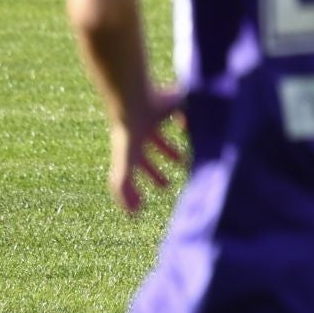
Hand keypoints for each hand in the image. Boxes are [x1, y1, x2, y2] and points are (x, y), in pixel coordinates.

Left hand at [108, 86, 183, 213]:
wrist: (135, 104)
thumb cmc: (159, 100)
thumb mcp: (184, 106)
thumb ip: (191, 115)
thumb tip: (191, 128)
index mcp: (148, 124)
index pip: (157, 140)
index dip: (168, 151)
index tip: (181, 161)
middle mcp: (135, 139)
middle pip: (144, 160)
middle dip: (153, 173)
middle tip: (165, 185)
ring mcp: (127, 151)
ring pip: (130, 174)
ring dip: (138, 189)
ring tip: (143, 207)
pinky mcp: (122, 161)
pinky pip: (123, 184)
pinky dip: (126, 198)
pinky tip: (133, 212)